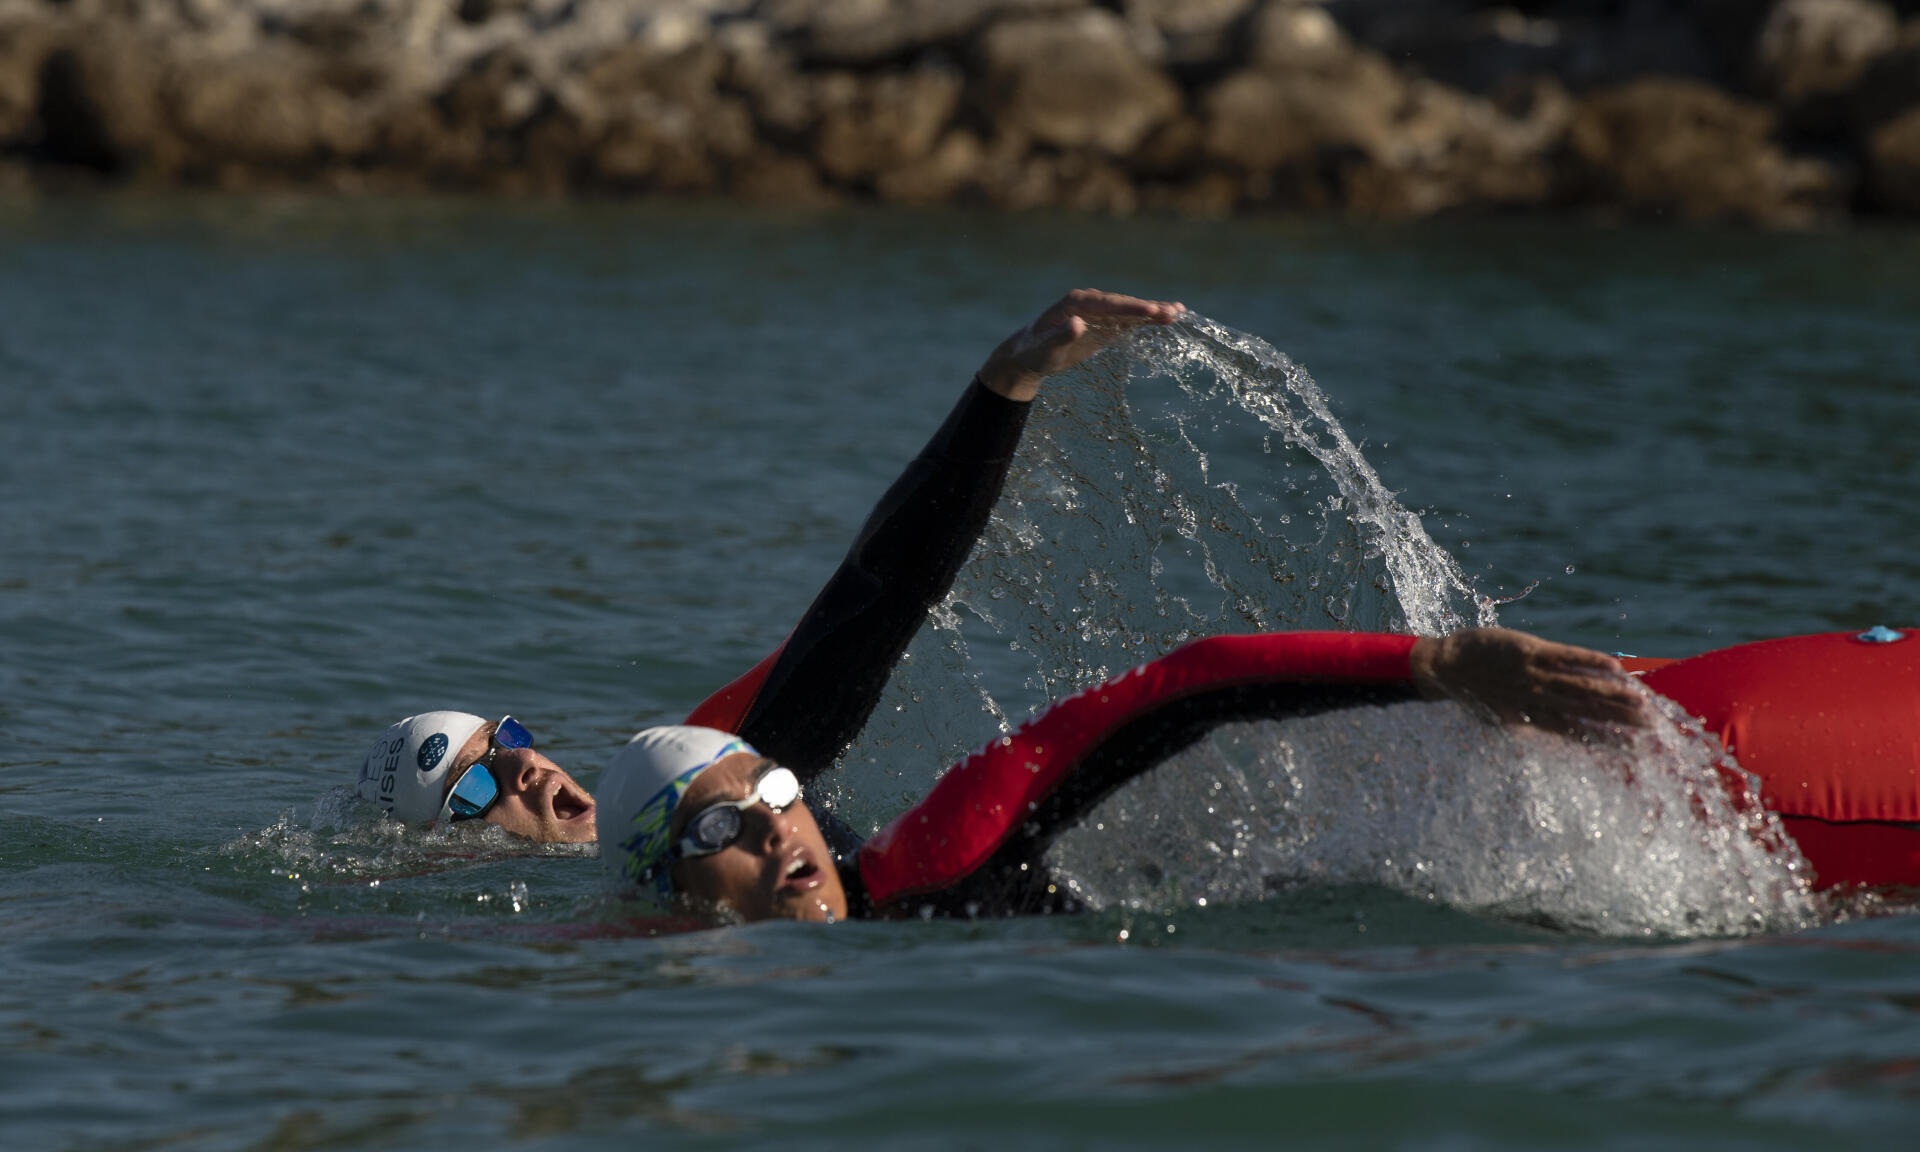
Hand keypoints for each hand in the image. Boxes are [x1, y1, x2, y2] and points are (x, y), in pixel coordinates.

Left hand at [977, 289, 1184, 400]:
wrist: (1029, 354)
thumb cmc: (1034, 352)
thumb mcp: (1045, 348)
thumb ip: (1060, 336)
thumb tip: (1078, 323)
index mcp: (1076, 303)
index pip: (1109, 304)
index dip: (1132, 308)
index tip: (1152, 310)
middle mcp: (1090, 302)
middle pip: (1124, 304)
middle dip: (1149, 308)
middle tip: (1173, 313)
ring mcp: (1099, 311)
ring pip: (1130, 310)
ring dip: (1154, 311)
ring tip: (1180, 312)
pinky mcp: (1104, 323)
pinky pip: (1129, 319)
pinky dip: (1147, 318)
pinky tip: (1168, 317)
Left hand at [1409, 627, 1650, 737]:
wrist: (1443, 666)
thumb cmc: (1475, 692)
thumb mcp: (1502, 717)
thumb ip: (1534, 724)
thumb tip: (1564, 736)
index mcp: (1531, 720)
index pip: (1577, 735)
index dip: (1607, 743)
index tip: (1635, 751)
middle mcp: (1535, 700)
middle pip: (1585, 713)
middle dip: (1620, 721)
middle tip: (1651, 729)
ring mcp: (1532, 675)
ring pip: (1580, 687)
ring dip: (1613, 696)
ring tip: (1642, 703)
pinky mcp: (1527, 651)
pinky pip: (1565, 656)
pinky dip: (1591, 661)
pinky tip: (1615, 668)